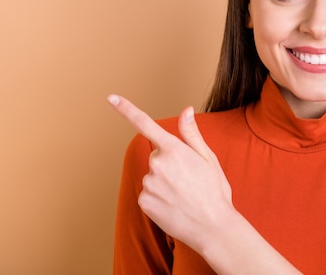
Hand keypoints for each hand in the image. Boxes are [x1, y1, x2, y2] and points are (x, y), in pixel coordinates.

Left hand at [108, 94, 233, 251]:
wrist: (213, 227)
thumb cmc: (214, 191)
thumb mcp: (209, 158)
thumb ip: (192, 134)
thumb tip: (186, 110)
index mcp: (174, 149)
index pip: (145, 124)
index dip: (126, 109)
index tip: (112, 97)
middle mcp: (158, 164)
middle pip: (156, 157)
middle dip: (169, 164)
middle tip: (189, 180)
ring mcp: (149, 184)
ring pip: (152, 177)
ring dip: (164, 183)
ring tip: (183, 195)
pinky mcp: (144, 202)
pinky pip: (148, 194)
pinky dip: (158, 199)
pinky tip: (174, 206)